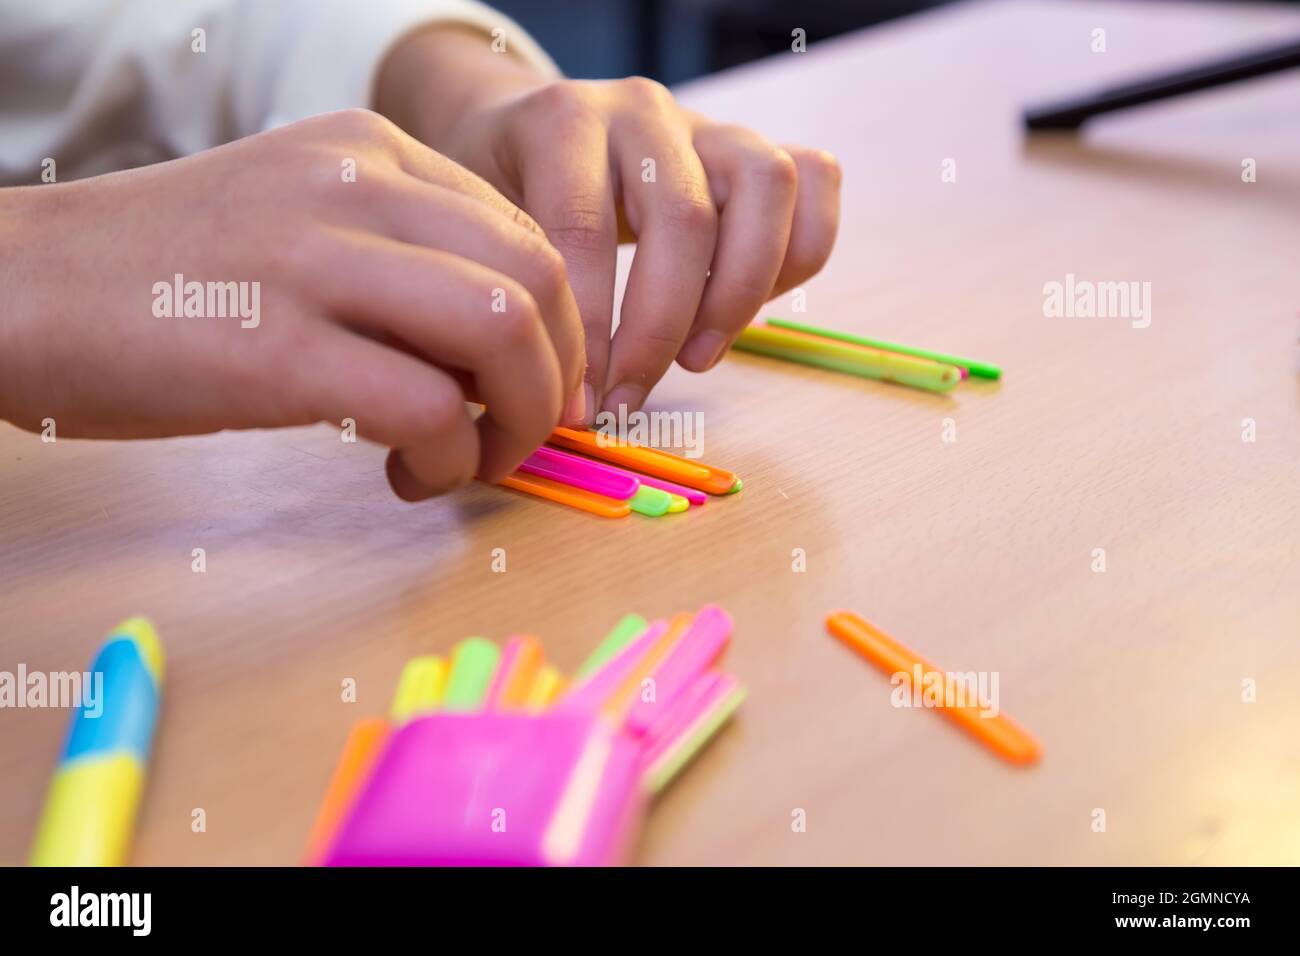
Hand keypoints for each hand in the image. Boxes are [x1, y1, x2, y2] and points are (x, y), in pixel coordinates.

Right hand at [0, 110, 585, 498]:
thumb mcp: (300, 226)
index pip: (526, 232)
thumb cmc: (164, 276)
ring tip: (469, 459)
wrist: (16, 287)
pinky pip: (426, 406)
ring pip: (502, 329)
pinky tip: (405, 475)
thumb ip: (401, 263)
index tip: (534, 389)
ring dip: (518, 418)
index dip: (558, 328)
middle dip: (557, 375)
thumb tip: (499, 352)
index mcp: (370, 151)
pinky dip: (447, 458)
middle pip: (539, 276)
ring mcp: (315, 261)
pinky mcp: (276, 349)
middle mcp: (357, 186)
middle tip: (520, 433)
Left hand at [379, 26, 841, 424]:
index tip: (581, 404)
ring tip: (697, 358)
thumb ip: (514, 294)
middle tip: (630, 398)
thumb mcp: (481, 231)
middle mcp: (642, 110)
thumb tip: (549, 404)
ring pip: (767, 186)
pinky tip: (748, 310)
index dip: (591, 330)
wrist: (526, 132)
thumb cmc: (502, 196)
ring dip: (741, 292)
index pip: (585, 228)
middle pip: (685, 218)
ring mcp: (707, 123)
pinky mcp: (755, 146)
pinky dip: (799, 254)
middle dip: (660, 329)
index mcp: (562, 121)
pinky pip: (814, 182)